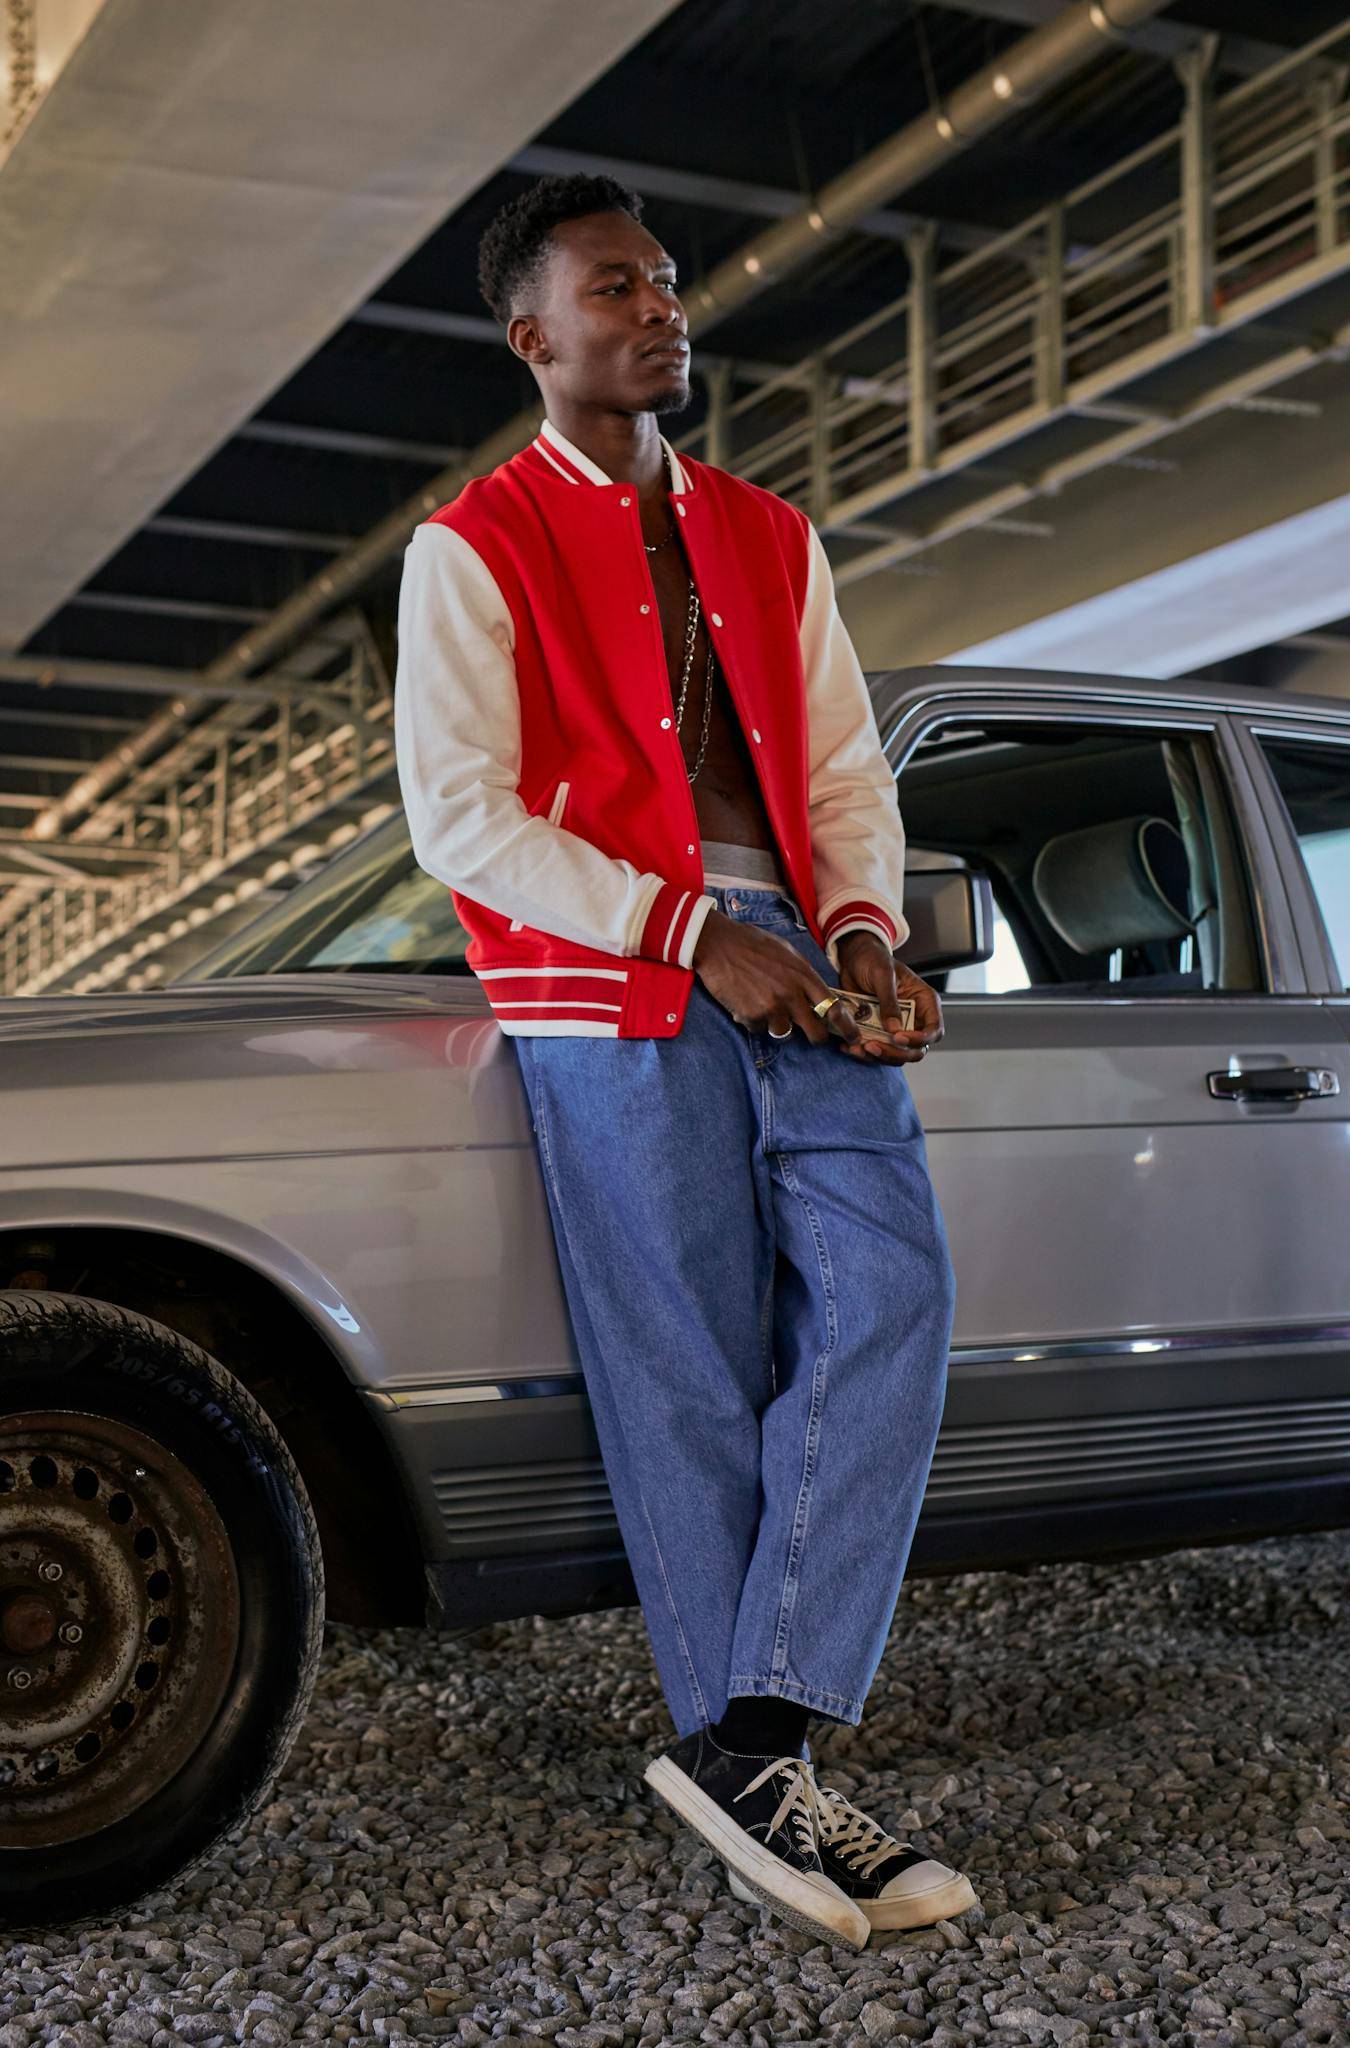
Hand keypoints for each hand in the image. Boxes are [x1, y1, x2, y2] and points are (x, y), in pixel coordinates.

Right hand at [692, 909, 865, 1047]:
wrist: (718, 944)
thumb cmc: (752, 943)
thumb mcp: (787, 952)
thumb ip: (803, 975)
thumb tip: (816, 994)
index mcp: (804, 976)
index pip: (834, 1007)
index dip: (846, 1025)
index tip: (852, 1035)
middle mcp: (792, 994)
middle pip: (815, 1032)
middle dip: (815, 1037)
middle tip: (811, 1035)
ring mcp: (772, 1007)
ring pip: (784, 1033)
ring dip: (776, 1024)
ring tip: (762, 1004)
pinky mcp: (751, 1016)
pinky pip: (759, 1029)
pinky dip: (753, 1021)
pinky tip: (744, 1001)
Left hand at [833, 931, 943, 1064]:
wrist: (853, 958)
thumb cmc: (874, 959)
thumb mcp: (883, 975)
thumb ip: (890, 1001)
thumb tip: (894, 1030)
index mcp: (924, 1002)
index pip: (934, 1030)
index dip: (920, 1039)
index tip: (898, 1037)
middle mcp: (914, 1018)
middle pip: (916, 1050)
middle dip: (896, 1053)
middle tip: (873, 1046)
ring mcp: (896, 1028)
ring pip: (896, 1054)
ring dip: (878, 1056)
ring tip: (857, 1048)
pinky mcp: (878, 1031)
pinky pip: (876, 1050)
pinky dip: (863, 1053)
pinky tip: (848, 1048)